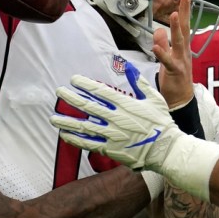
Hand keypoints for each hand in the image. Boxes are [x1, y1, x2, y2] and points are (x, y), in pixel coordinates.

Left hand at [50, 72, 183, 170]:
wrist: (166, 150)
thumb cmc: (161, 123)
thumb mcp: (154, 98)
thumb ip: (139, 82)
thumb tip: (128, 66)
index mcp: (125, 104)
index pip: (100, 91)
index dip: (85, 85)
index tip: (73, 80)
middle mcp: (115, 119)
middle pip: (88, 107)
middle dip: (71, 98)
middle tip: (59, 92)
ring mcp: (111, 135)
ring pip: (84, 126)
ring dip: (67, 121)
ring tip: (53, 118)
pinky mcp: (110, 149)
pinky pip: (88, 143)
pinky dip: (75, 139)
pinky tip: (64, 134)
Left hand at [153, 0, 192, 109]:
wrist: (181, 101)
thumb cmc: (174, 79)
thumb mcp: (166, 58)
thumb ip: (163, 44)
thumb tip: (158, 30)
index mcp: (182, 47)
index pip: (184, 24)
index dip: (184, 8)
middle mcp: (184, 51)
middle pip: (185, 27)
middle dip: (185, 10)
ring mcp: (181, 61)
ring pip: (179, 42)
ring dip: (177, 28)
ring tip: (174, 14)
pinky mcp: (175, 72)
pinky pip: (168, 62)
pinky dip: (162, 54)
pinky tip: (155, 47)